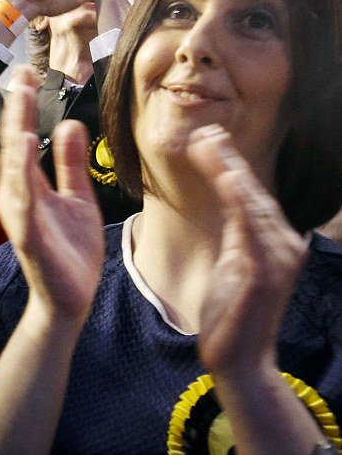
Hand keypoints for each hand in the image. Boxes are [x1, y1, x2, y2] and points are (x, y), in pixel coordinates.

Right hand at [0, 66, 104, 321]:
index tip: (26, 72)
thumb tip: (71, 123)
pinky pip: (24, 200)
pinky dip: (22, 174)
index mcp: (29, 184)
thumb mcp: (78, 197)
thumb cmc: (71, 250)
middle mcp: (18, 194)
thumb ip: (72, 163)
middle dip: (17, 109)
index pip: (24, 136)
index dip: (24, 105)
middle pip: (14, 144)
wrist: (72, 297)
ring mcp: (20, 214)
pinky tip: (25, 150)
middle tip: (21, 75)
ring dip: (16, 135)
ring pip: (14, 168)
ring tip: (21, 103)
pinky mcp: (29, 234)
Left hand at [188, 124, 307, 377]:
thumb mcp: (233, 264)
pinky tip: (228, 178)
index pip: (251, 194)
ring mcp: (276, 257)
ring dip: (228, 169)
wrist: (241, 359)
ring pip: (249, 202)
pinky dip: (239, 200)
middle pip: (252, 191)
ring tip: (208, 142)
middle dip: (228, 158)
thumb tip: (228, 205)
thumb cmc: (232, 312)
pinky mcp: (263, 271)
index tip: (210, 138)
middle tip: (205, 129)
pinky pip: (249, 228)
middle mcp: (283, 245)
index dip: (230, 165)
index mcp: (275, 241)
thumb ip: (236, 235)